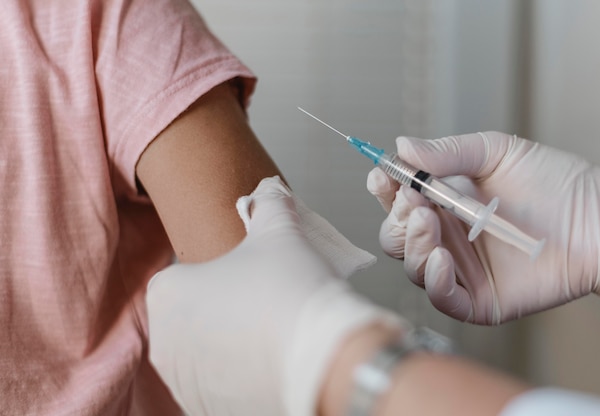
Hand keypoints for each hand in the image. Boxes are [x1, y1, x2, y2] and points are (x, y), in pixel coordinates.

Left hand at [146, 176, 399, 415]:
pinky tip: (270, 363)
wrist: (324, 359)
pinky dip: (238, 376)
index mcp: (166, 296)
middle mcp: (164, 345)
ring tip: (269, 334)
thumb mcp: (279, 233)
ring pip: (204, 353)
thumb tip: (269, 191)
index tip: (244, 276)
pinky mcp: (208, 411)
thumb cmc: (292, 294)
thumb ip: (268, 204)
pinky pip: (218, 386)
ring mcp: (185, 385)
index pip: (183, 276)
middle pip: (192, 316)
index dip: (217, 273)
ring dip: (227, 344)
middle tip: (261, 302)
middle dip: (221, 309)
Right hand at [367, 132, 599, 323]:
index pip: (397, 199)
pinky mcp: (477, 299)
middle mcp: (446, 236)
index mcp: (445, 202)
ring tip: (432, 222)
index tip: (384, 175)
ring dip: (413, 243)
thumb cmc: (555, 184)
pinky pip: (440, 297)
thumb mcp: (496, 153)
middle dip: (397, 216)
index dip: (385, 188)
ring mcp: (459, 269)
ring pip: (411, 264)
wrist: (598, 221)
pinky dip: (432, 279)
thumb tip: (401, 145)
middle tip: (415, 200)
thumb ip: (446, 151)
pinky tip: (440, 257)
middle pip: (396, 234)